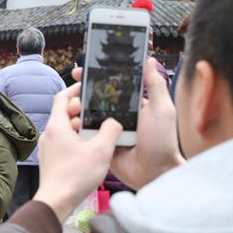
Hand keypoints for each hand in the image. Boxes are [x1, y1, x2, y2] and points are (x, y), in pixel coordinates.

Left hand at [33, 82, 121, 222]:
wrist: (56, 202)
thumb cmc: (76, 176)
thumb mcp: (101, 150)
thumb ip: (111, 130)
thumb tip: (114, 122)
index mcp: (57, 126)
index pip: (62, 97)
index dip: (75, 89)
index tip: (88, 87)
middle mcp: (49, 134)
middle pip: (65, 113)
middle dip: (82, 110)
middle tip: (98, 112)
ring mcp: (48, 148)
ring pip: (65, 129)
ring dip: (81, 127)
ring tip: (97, 132)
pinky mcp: (51, 160)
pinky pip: (64, 143)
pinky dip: (76, 140)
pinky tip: (90, 149)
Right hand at [74, 58, 184, 189]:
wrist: (154, 173)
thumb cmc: (163, 142)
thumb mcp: (162, 109)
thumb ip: (155, 84)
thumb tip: (149, 59)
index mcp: (133, 104)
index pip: (114, 84)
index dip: (100, 75)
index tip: (87, 66)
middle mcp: (120, 115)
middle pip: (98, 97)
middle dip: (84, 89)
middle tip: (74, 82)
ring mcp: (109, 130)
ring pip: (89, 114)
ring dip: (78, 108)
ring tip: (72, 105)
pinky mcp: (101, 145)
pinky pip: (87, 134)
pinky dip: (78, 128)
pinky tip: (70, 121)